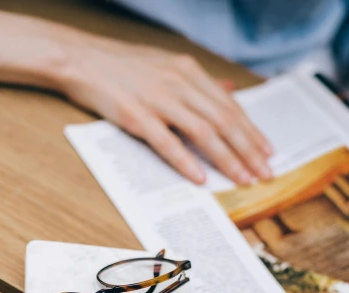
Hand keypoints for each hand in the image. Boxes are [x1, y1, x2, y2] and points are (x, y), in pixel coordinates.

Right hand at [51, 31, 272, 184]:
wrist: (81, 58)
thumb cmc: (122, 67)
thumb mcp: (167, 66)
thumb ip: (200, 83)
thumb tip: (229, 92)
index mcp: (188, 71)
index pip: (229, 106)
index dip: (252, 131)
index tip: (268, 151)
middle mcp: (179, 82)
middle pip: (223, 120)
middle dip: (248, 150)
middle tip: (265, 172)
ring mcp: (158, 98)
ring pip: (203, 132)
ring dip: (227, 159)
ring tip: (242, 179)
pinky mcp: (136, 115)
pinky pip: (167, 142)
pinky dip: (186, 161)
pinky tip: (200, 178)